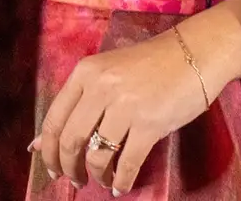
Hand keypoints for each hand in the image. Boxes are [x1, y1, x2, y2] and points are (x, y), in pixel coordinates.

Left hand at [30, 24, 218, 194]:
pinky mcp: (150, 124)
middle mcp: (100, 87)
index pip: (54, 118)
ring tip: (102, 181)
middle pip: (70, 140)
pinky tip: (121, 187)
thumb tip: (46, 139)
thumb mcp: (108, 72)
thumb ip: (81, 100)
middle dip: (68, 167)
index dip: (48, 149)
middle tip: (74, 180)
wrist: (194, 53)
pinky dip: (121, 181)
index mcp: (85, 72)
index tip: (51, 166)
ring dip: (97, 175)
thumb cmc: (150, 64)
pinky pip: (127, 163)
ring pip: (98, 155)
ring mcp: (125, 106)